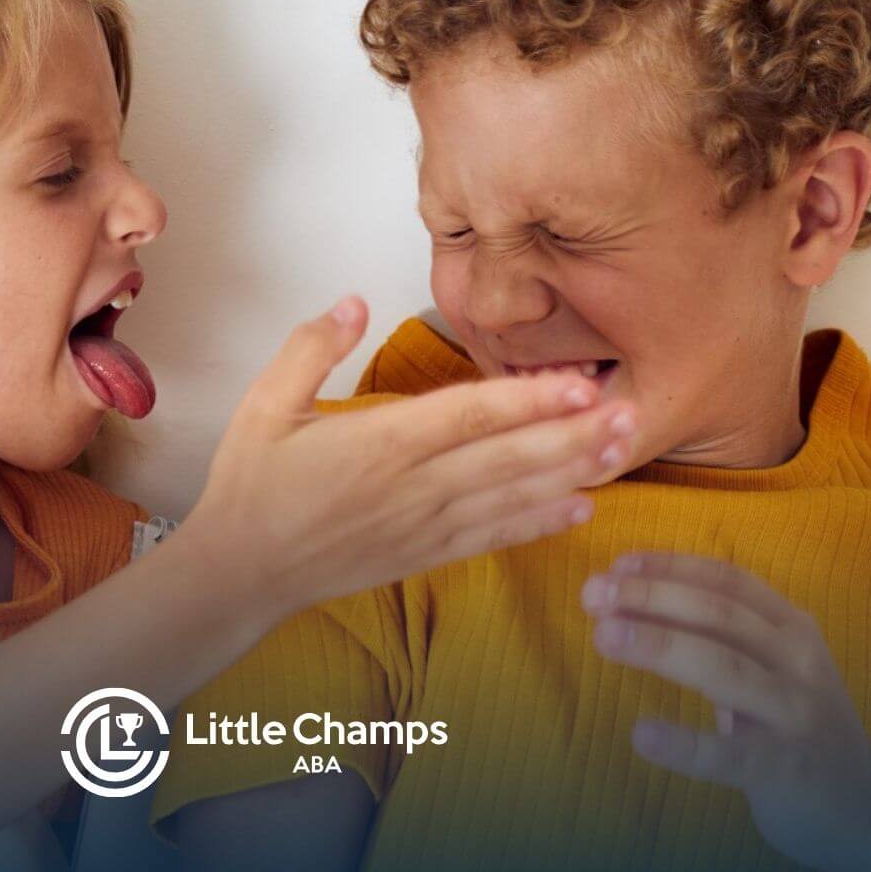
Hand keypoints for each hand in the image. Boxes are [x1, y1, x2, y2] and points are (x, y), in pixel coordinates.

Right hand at [184, 295, 639, 616]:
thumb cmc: (251, 485)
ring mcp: (422, 526)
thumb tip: (353, 300)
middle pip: (506, 458)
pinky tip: (581, 507)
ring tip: (622, 448)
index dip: (527, 400)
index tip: (578, 381)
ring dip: (571, 473)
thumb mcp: (264, 405)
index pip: (466, 417)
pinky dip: (538, 522)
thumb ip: (311, 349)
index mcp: (376, 446)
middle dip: (573, 436)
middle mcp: (410, 488)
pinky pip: (493, 536)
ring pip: (510, 496)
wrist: (239, 571)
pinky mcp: (424, 554)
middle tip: (631, 411)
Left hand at [581, 551, 870, 871]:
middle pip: (719, 614)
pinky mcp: (784, 769)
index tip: (617, 565)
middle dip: (653, 596)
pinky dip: (685, 744)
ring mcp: (795, 714)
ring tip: (603, 635)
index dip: (670, 567)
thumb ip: (718, 635)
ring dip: (660, 645)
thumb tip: (632, 598)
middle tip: (592, 593)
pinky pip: (730, 754)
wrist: (865, 811)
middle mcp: (799, 661)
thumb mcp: (770, 668)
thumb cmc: (795, 725)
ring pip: (724, 667)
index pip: (727, 581)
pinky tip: (641, 735)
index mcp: (792, 628)